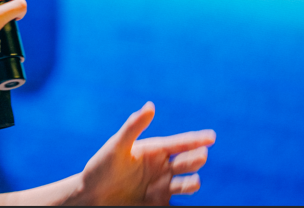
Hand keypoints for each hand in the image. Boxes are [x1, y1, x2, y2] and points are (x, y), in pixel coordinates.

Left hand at [71, 102, 215, 205]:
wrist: (90, 195)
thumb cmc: (101, 167)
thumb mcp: (117, 146)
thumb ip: (133, 127)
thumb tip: (150, 105)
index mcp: (154, 150)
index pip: (180, 143)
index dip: (196, 139)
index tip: (212, 136)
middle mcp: (162, 167)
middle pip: (186, 162)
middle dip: (195, 158)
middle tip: (200, 155)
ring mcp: (162, 186)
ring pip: (186, 184)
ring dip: (192, 183)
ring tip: (194, 182)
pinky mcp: (159, 203)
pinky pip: (179, 204)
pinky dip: (187, 203)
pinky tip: (190, 203)